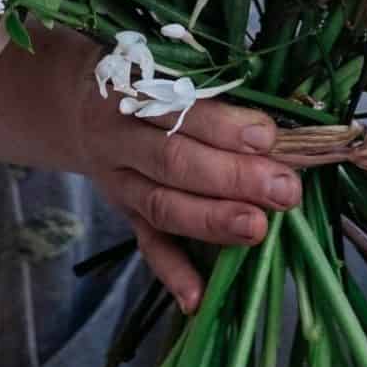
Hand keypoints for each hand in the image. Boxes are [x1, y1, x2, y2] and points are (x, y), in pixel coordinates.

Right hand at [53, 33, 301, 312]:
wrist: (83, 106)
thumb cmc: (150, 81)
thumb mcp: (170, 69)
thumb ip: (217, 94)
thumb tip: (281, 129)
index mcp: (135, 91)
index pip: (181, 110)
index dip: (224, 126)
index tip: (269, 137)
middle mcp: (120, 138)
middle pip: (174, 161)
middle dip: (232, 178)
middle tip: (283, 190)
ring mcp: (119, 182)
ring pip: (162, 205)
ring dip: (211, 220)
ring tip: (258, 229)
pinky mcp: (124, 215)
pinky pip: (146, 245)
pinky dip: (172, 272)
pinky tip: (198, 297)